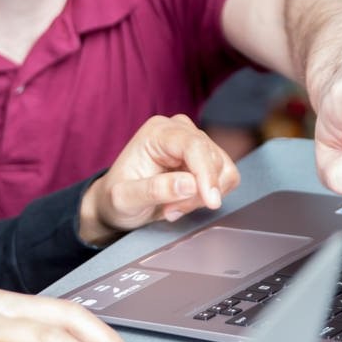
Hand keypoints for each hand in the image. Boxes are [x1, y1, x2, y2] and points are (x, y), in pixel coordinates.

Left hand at [80, 113, 240, 242]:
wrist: (118, 205)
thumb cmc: (117, 199)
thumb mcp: (125, 199)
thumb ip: (154, 190)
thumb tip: (190, 183)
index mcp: (157, 132)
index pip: (194, 146)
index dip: (206, 174)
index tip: (211, 201)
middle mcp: (179, 130)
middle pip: (212, 159)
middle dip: (198, 193)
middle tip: (171, 210)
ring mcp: (194, 143)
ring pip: (224, 170)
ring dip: (203, 196)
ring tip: (174, 207)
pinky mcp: (205, 159)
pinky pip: (225, 178)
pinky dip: (208, 196)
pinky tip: (184, 202)